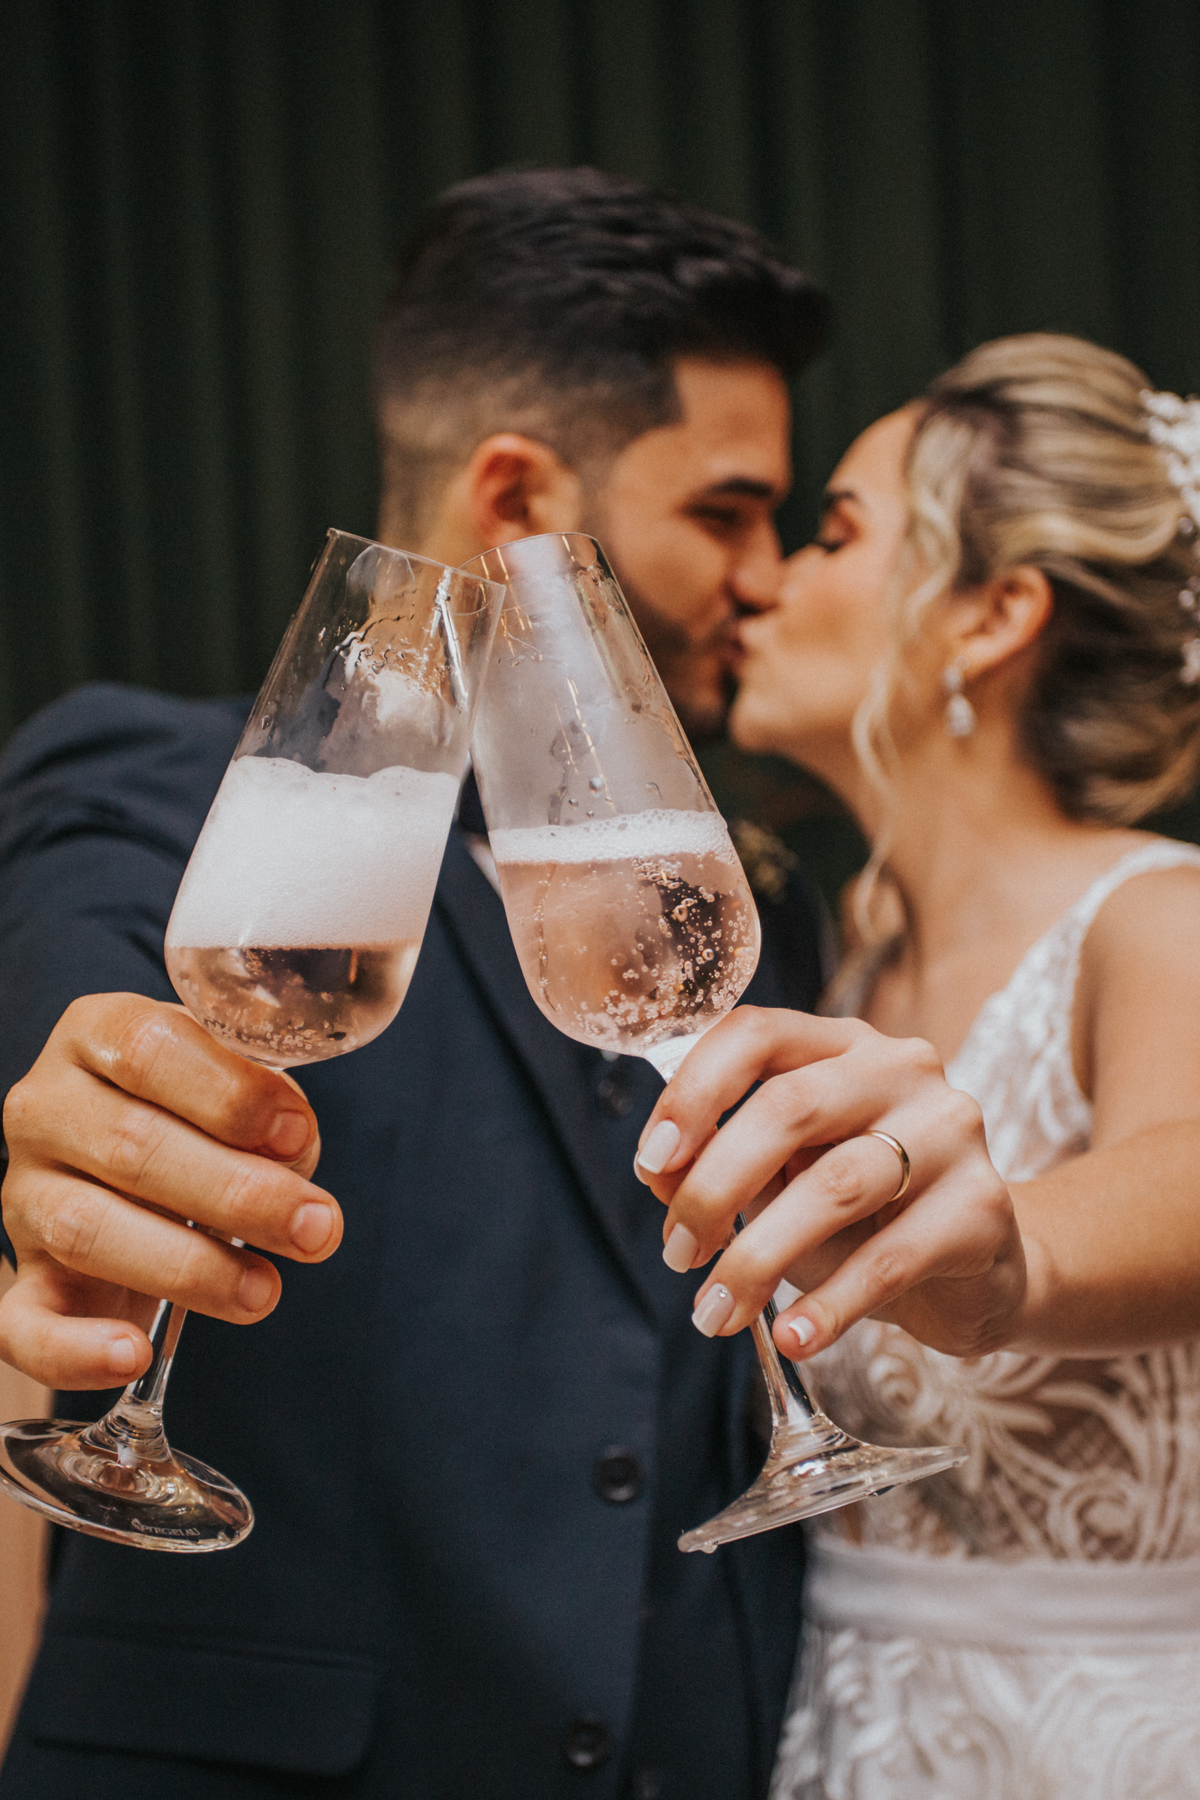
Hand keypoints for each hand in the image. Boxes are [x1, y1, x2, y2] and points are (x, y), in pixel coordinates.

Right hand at [0, 993, 341, 1390]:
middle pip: (130, 1146)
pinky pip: (25, 1324)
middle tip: (316, 1227)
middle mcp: (46, 1107)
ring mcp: (25, 1195)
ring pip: (87, 1232)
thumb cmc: (202, 1113)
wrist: (146, 1166)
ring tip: (264, 1290)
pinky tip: (130, 1356)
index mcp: (98, 1033)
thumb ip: (264, 1102)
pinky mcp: (24, 1280)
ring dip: (189, 1269)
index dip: (231, 1096)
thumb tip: (290, 1148)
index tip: (299, 1136)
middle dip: (238, 1194)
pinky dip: (74, 1348)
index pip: (151, 1050)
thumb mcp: (237, 1083)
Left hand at [635, 1008, 1023, 1360]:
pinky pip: (890, 1260)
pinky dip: (830, 1307)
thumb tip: (659, 1176)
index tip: (651, 1162)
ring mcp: (951, 1132)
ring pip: (836, 1185)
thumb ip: (717, 1166)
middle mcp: (901, 1069)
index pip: (755, 1034)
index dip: (692, 1094)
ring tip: (716, 1310)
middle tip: (678, 1252)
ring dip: (758, 1256)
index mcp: (840, 1045)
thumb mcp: (781, 1182)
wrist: (978, 1272)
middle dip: (714, 1186)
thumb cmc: (863, 1217)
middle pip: (788, 1107)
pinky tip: (794, 1338)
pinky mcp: (982, 1208)